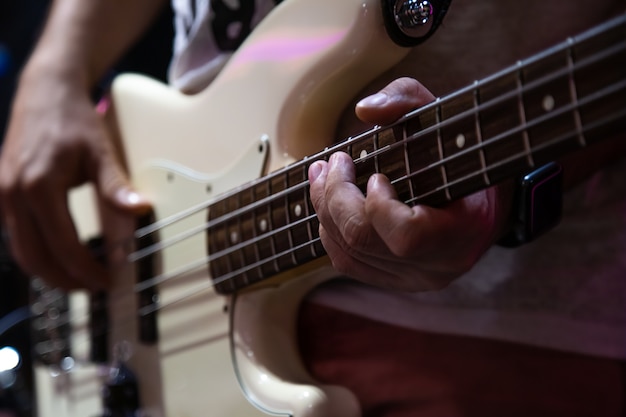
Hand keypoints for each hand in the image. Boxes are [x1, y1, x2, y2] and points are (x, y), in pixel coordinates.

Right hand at [0, 69, 148, 289]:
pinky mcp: (1, 192)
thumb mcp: (100, 151)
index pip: (64, 245)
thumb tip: (140, 211)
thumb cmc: (74, 120)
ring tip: (79, 278)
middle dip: (65, 280)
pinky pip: (15, 235)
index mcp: (38, 186)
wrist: (45, 91)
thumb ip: (115, 186)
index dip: (86, 269)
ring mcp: (2, 194)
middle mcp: (12, 194)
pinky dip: (37, 253)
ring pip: (20, 250)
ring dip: (49, 271)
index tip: (108, 281)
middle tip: (94, 288)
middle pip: (35, 257)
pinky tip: (59, 256)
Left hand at [308, 78, 512, 290]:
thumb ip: (408, 99)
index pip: (407, 235)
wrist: (484, 203)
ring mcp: (413, 280)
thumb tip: (365, 109)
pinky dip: (329, 231)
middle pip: (364, 240)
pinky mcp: (394, 281)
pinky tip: (328, 204)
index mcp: (462, 234)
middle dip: (335, 196)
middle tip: (332, 162)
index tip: (376, 174)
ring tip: (320, 174)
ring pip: (348, 253)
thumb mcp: (446, 118)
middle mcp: (436, 267)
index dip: (379, 205)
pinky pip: (347, 263)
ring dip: (324, 208)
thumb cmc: (463, 157)